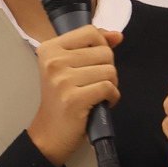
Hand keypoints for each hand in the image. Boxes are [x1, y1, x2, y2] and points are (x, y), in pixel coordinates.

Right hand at [26, 26, 121, 165]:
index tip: (95, 62)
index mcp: (49, 49)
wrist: (50, 134)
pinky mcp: (74, 99)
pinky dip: (112, 97)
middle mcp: (54, 62)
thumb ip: (93, 47)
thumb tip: (118, 36)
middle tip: (94, 83)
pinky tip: (101, 103)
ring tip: (96, 94)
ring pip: (109, 70)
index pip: (90, 32)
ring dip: (111, 84)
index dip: (101, 46)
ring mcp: (63, 80)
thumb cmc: (62, 99)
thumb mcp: (70, 67)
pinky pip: (109, 88)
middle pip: (104, 52)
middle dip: (107, 68)